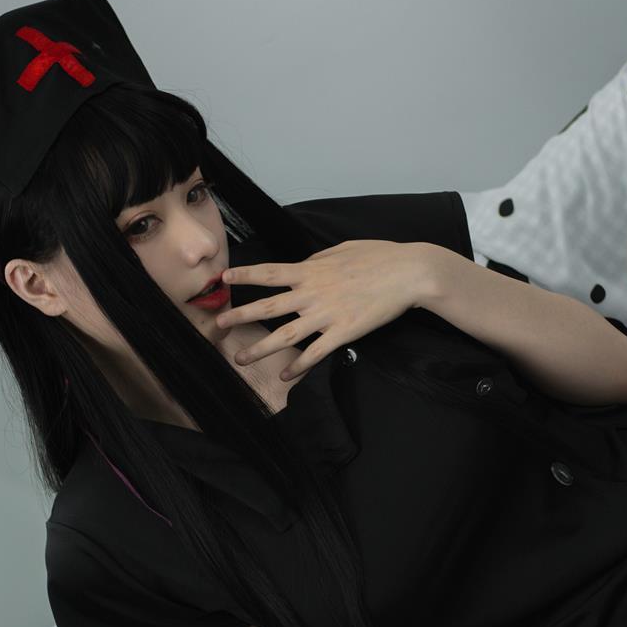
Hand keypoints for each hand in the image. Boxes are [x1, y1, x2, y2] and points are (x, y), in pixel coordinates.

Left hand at [214, 240, 437, 381]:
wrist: (409, 274)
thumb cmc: (379, 256)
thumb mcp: (342, 249)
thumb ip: (318, 259)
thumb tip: (303, 265)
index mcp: (311, 270)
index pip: (270, 272)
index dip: (245, 275)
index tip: (224, 278)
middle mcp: (313, 293)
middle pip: (268, 307)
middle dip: (240, 316)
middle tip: (218, 326)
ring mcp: (327, 315)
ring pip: (285, 335)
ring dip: (260, 348)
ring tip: (240, 359)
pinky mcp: (344, 333)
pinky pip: (316, 353)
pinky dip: (300, 366)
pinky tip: (286, 376)